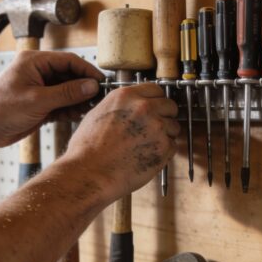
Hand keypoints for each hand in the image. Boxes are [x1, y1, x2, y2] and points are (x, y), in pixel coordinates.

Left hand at [0, 50, 103, 147]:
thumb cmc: (0, 109)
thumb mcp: (38, 100)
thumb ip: (67, 93)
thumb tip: (91, 86)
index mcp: (34, 62)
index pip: (68, 60)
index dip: (87, 70)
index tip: (101, 82)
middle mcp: (38, 73)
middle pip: (70, 75)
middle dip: (84, 87)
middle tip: (100, 98)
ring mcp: (39, 89)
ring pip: (67, 91)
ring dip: (79, 100)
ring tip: (91, 108)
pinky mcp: (40, 105)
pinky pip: (61, 104)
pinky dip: (70, 110)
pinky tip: (79, 115)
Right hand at [65, 83, 179, 198]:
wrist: (90, 172)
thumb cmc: (88, 149)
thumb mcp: (98, 113)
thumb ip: (121, 106)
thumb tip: (131, 106)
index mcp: (127, 96)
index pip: (156, 89)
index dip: (156, 101)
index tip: (154, 108)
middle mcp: (144, 108)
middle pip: (170, 106)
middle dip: (165, 116)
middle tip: (154, 129)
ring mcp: (157, 127)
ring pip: (174, 126)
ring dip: (165, 135)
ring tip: (147, 146)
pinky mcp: (163, 147)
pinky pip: (173, 146)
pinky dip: (164, 152)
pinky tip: (148, 156)